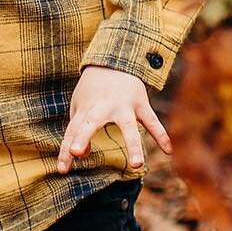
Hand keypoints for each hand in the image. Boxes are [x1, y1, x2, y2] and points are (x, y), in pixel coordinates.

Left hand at [56, 64, 171, 173]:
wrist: (114, 60)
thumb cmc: (93, 90)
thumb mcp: (80, 106)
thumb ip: (78, 131)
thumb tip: (83, 155)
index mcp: (85, 109)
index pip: (73, 132)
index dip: (66, 151)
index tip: (62, 169)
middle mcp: (102, 108)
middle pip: (91, 123)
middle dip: (83, 137)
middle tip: (76, 153)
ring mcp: (124, 106)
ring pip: (129, 127)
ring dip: (133, 145)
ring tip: (137, 165)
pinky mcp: (141, 104)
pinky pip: (153, 122)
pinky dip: (162, 135)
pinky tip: (169, 151)